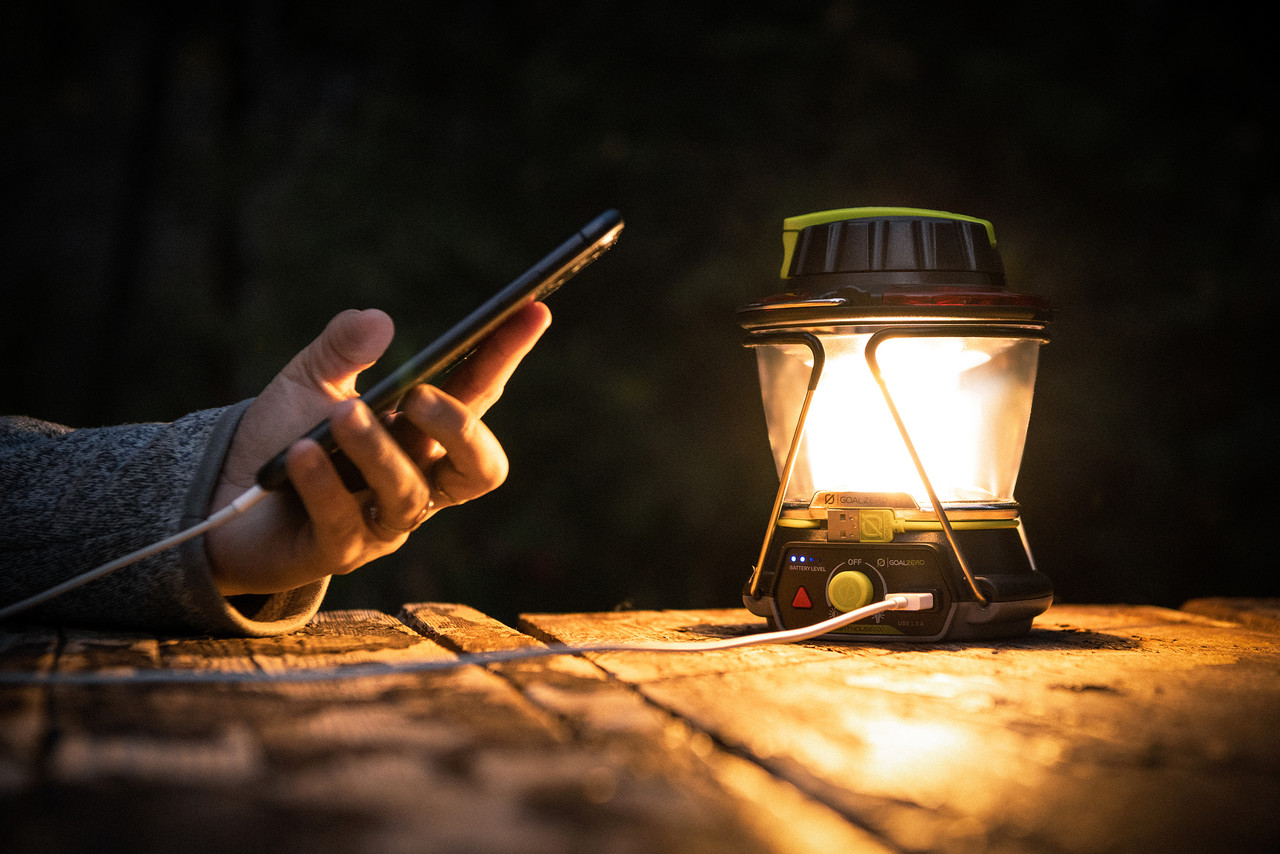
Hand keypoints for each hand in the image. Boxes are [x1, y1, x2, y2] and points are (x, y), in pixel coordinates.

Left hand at [205, 303, 550, 596]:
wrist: (222, 503)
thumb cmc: (282, 439)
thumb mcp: (309, 381)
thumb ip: (342, 349)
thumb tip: (380, 321)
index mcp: (424, 437)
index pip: (478, 394)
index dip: (506, 354)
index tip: (531, 308)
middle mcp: (418, 482)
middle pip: (479, 469)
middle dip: (461, 429)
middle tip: (420, 395)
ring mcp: (383, 524)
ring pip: (409, 494)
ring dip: (377, 449)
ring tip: (342, 414)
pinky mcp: (339, 552)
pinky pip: (345, 523)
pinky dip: (323, 484)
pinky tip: (300, 454)